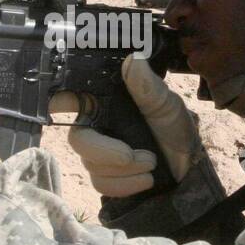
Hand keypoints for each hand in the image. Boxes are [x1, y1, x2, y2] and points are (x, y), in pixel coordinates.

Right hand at [54, 56, 201, 197]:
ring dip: (125, 169)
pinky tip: (147, 179)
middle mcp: (97, 126)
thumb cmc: (175, 128)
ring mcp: (99, 153)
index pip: (71, 97)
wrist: (190, 167)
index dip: (57, 100)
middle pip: (78, 139)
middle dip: (103, 150)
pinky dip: (126, 184)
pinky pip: (102, 184)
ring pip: (92, 165)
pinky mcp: (106, 177)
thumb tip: (133, 60)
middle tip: (128, 155)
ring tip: (152, 163)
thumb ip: (148, 86)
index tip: (54, 104)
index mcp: (106, 103)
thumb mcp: (167, 105)